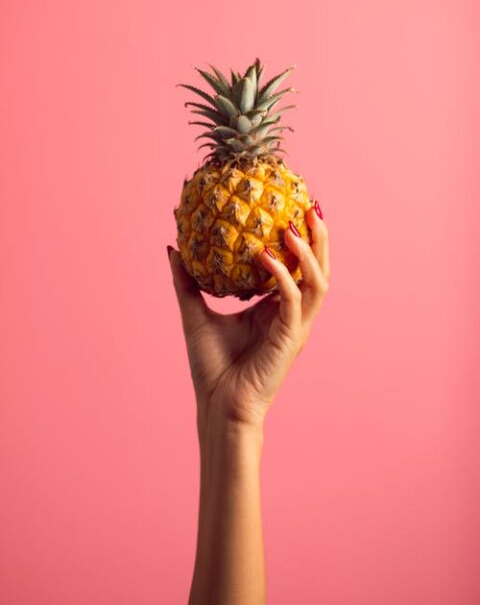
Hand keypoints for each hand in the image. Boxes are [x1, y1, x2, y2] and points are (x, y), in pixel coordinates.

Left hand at [168, 205, 329, 429]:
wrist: (217, 407)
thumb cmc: (211, 367)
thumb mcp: (195, 313)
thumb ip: (188, 281)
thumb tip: (173, 248)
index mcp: (276, 309)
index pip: (298, 267)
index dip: (302, 239)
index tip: (293, 207)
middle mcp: (292, 315)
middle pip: (318, 269)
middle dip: (319, 238)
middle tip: (309, 205)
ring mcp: (295, 327)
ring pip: (317, 282)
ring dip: (309, 252)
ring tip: (293, 225)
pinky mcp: (291, 339)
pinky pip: (294, 300)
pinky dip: (282, 275)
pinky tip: (266, 255)